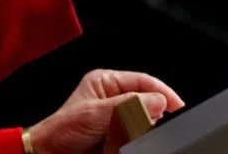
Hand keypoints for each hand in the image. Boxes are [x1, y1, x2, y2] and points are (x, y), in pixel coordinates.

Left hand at [27, 69, 184, 153]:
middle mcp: (114, 98)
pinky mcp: (118, 137)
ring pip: (144, 122)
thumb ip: (127, 106)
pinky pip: (136, 137)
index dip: (163, 92)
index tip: (177, 106)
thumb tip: (157, 101)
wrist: (49, 153)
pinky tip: (121, 144)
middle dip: (150, 115)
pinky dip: (134, 142)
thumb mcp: (95, 113)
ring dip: (139, 132)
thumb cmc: (62, 129)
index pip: (144, 81)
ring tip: (122, 138)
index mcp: (107, 82)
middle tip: (151, 126)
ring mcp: (117, 119)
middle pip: (147, 102)